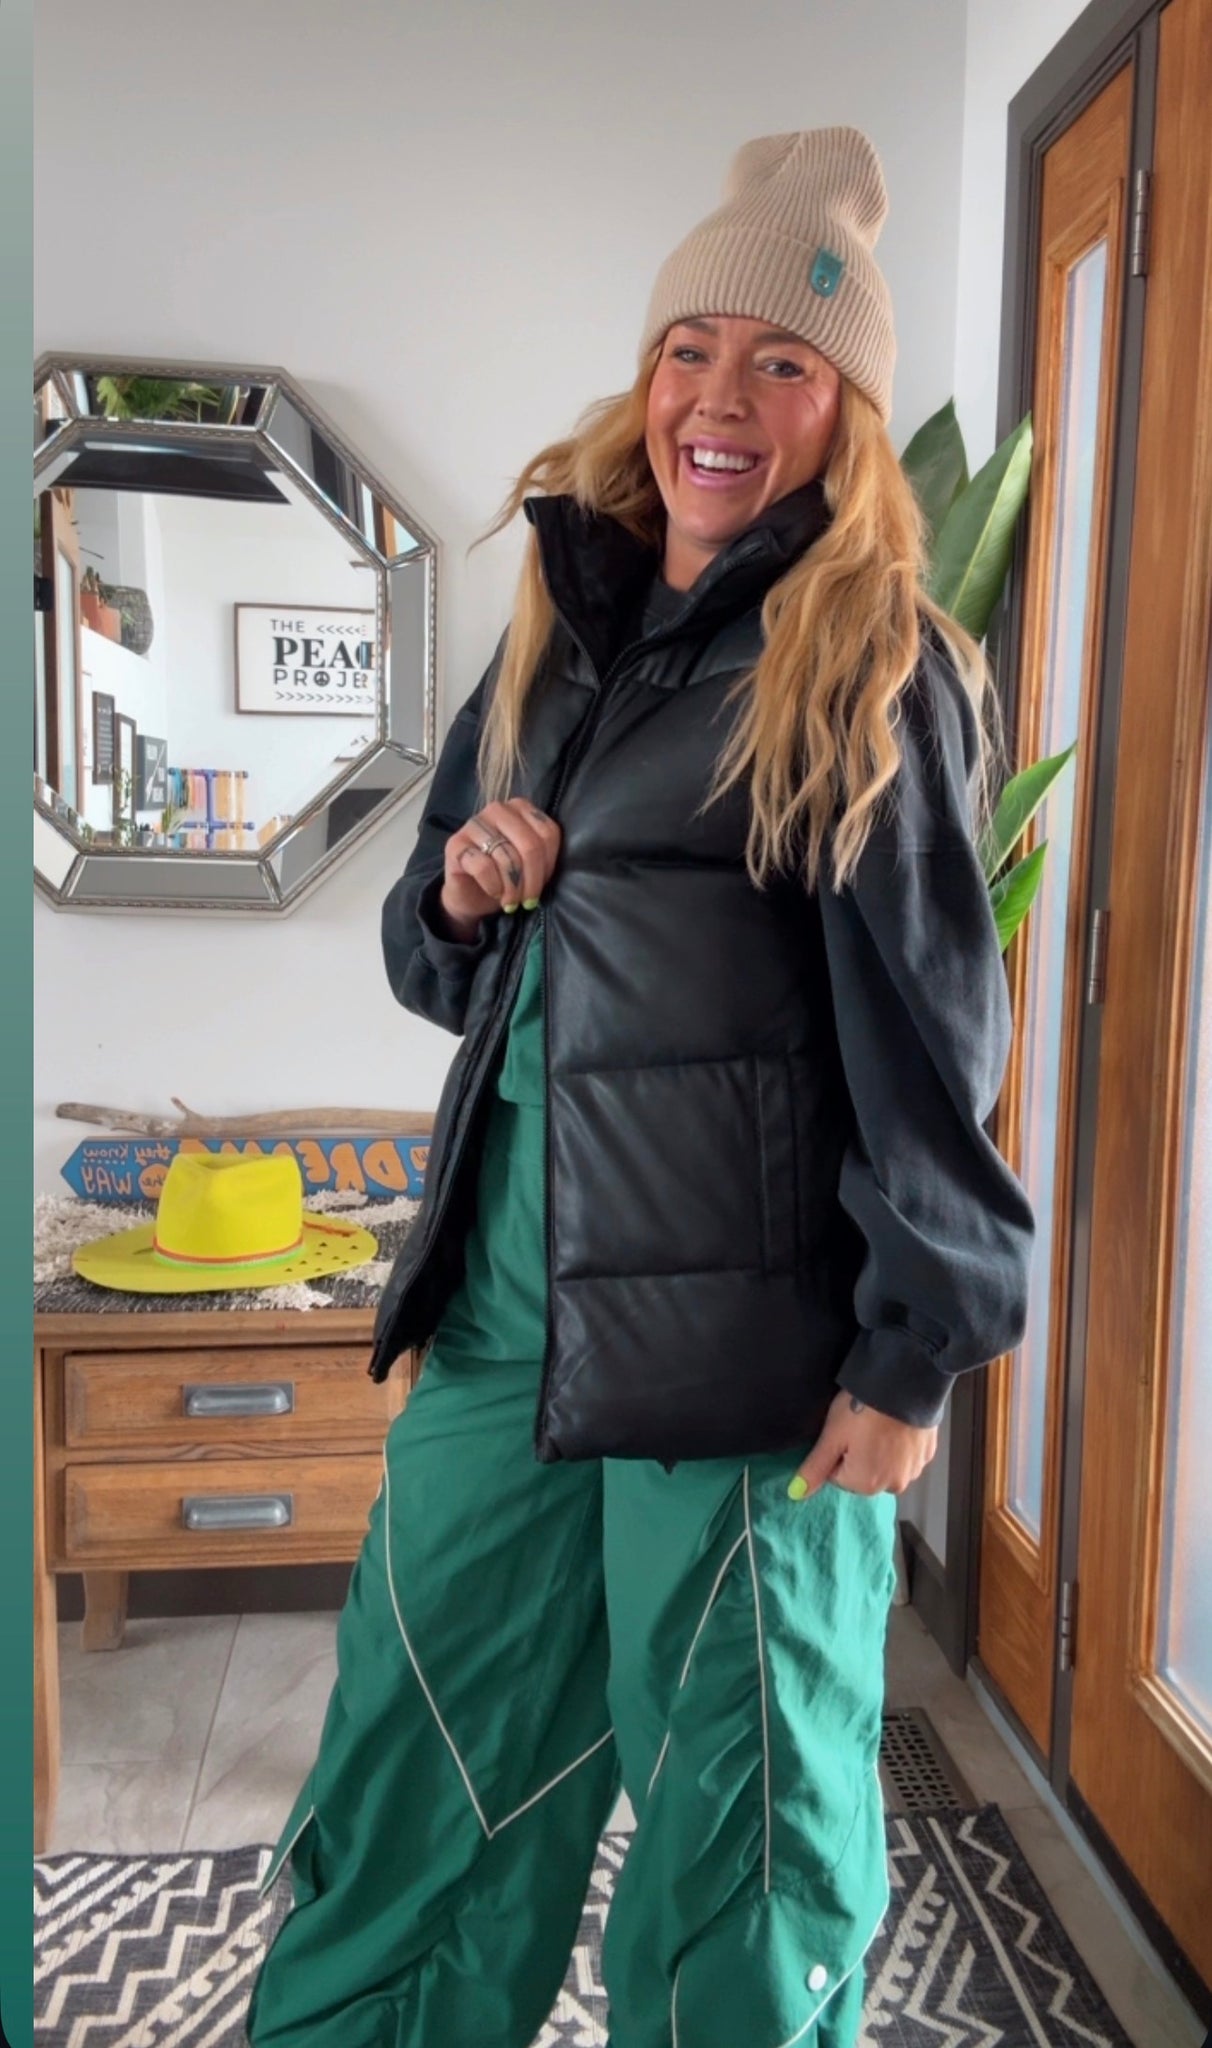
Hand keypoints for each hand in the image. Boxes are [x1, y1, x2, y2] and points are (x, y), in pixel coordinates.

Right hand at [439, 801, 561, 938]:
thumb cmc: (505, 877)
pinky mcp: (456, 844)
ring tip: (511, 901)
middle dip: (532, 880)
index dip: (548, 865)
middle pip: (530, 845)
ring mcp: (474, 824)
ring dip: (513, 888)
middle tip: (528, 901)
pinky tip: (493, 892)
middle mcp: (497, 809)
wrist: (470, 895)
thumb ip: (543, 855)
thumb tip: (548, 867)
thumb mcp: (531, 865)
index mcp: (520, 808)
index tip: (542, 884)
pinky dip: (493, 886)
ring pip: (507, 857)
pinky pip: (484, 867)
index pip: (548, 834)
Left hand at [788, 1392, 937, 1499]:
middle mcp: (893, 1485)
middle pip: (865, 1474)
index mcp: (866, 1485)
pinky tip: (896, 1423)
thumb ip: (815, 1468)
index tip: (843, 1432)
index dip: (837, 1452)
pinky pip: (907, 1455)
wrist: (903, 1384)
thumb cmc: (862, 1409)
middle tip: (860, 1426)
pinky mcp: (928, 1453)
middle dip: (860, 1454)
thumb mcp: (832, 1436)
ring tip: (878, 1423)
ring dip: (881, 1450)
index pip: (838, 1476)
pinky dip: (900, 1444)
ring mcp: (914, 1470)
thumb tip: (796, 1494)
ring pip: (887, 1466)